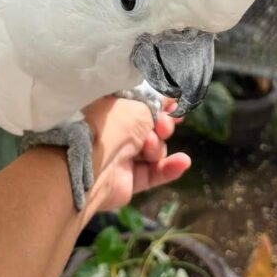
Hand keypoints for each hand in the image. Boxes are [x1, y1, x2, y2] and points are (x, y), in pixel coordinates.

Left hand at [83, 96, 190, 214]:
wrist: (93, 166)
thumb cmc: (114, 125)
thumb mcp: (141, 104)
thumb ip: (159, 101)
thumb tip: (171, 96)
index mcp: (111, 108)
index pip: (140, 104)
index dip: (159, 105)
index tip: (174, 105)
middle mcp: (115, 131)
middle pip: (150, 127)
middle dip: (162, 126)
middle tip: (163, 127)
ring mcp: (120, 156)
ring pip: (154, 150)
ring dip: (157, 147)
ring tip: (148, 146)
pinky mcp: (128, 180)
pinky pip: (153, 173)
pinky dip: (168, 168)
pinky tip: (183, 162)